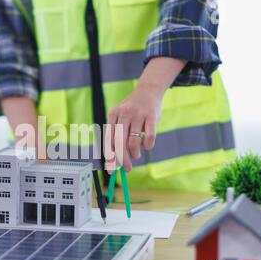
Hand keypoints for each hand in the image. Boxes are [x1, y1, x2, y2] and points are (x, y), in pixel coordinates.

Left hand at [105, 57, 187, 172]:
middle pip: (120, 143)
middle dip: (123, 159)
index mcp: (113, 114)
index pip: (108, 140)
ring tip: (136, 155)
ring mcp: (138, 114)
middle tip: (127, 168)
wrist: (148, 90)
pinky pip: (149, 137)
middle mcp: (124, 113)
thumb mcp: (121, 117)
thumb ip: (117, 135)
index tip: (111, 170)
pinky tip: (147, 146)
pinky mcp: (152, 116)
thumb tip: (116, 159)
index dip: (110, 157)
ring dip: (135, 153)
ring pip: (133, 142)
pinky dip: (148, 146)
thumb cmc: (133, 110)